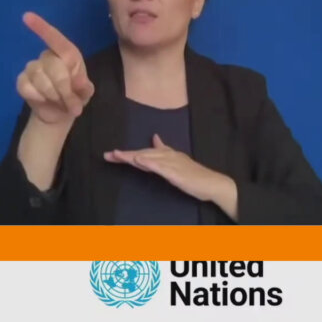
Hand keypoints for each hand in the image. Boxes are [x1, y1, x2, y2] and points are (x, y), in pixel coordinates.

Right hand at [16, 12, 94, 124]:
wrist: (59, 114)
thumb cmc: (75, 97)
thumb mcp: (86, 93)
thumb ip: (85, 87)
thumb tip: (79, 81)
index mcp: (67, 55)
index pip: (54, 38)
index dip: (41, 27)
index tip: (26, 16)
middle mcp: (48, 57)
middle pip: (53, 66)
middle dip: (64, 88)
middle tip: (72, 105)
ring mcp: (33, 69)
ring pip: (39, 78)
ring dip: (53, 95)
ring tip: (60, 103)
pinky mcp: (22, 81)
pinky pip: (26, 86)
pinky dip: (38, 97)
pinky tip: (43, 100)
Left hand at [105, 134, 238, 219]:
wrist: (213, 184)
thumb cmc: (194, 175)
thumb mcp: (176, 161)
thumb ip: (164, 151)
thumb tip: (155, 138)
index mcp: (167, 154)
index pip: (144, 152)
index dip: (127, 153)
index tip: (112, 154)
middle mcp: (168, 156)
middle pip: (142, 153)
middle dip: (124, 154)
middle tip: (107, 155)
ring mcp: (172, 164)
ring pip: (149, 158)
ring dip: (132, 156)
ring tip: (117, 155)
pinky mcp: (176, 173)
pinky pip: (160, 167)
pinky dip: (149, 163)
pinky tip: (138, 160)